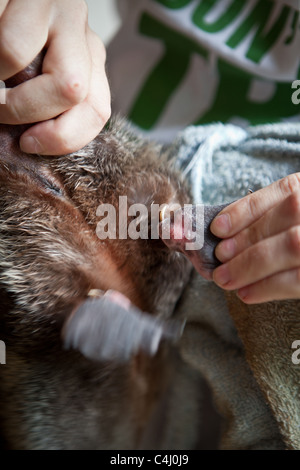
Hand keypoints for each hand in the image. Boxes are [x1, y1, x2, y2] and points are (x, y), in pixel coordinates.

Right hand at [0, 0, 110, 154]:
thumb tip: (33, 142)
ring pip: (24, 59)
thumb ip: (46, 104)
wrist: (3, 3)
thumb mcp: (37, 78)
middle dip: (26, 111)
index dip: (62, 138)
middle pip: (73, 90)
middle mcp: (79, 30)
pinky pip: (6, 44)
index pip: (97, 111)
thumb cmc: (10, 44)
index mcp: (89, 59)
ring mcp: (51, 6)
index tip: (27, 144)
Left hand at [210, 173, 299, 303]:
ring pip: (294, 246)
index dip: (248, 208)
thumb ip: (272, 218)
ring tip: (225, 279)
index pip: (286, 191)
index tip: (218, 227)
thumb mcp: (299, 218)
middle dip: (246, 239)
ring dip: (251, 265)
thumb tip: (224, 235)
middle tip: (219, 260)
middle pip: (288, 217)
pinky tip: (247, 293)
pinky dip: (269, 287)